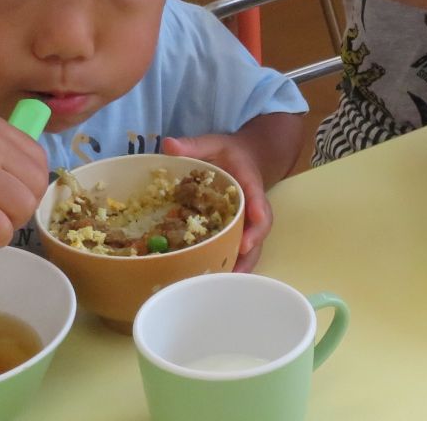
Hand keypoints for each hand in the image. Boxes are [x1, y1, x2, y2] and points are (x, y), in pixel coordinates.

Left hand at [162, 134, 271, 271]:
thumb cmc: (228, 152)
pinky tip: (218, 278)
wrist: (247, 157)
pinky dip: (234, 262)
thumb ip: (193, 145)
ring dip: (243, 264)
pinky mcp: (241, 229)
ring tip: (226, 282)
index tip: (257, 219)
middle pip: (259, 229)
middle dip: (251, 248)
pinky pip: (241, 248)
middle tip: (237, 265)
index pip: (257, 196)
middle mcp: (254, 205)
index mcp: (249, 182)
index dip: (258, 209)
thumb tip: (167, 144)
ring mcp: (249, 220)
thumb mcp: (212, 143)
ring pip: (252, 245)